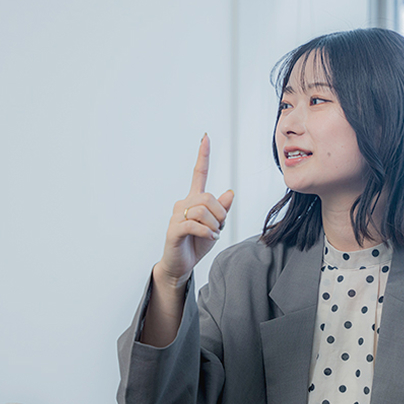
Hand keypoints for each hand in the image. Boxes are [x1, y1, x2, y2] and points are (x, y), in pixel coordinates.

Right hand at [154, 134, 234, 286]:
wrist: (181, 265)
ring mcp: (176, 216)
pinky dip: (206, 231)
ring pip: (202, 210)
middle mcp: (183, 204)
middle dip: (220, 213)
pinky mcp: (173, 230)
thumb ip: (222, 210)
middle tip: (219, 227)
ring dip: (214, 224)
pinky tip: (209, 237)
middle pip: (208, 197)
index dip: (203, 156)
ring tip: (213, 234)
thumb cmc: (196, 244)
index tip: (206, 138)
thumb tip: (230, 192)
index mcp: (194, 200)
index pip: (199, 174)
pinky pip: (194, 224)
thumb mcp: (215, 226)